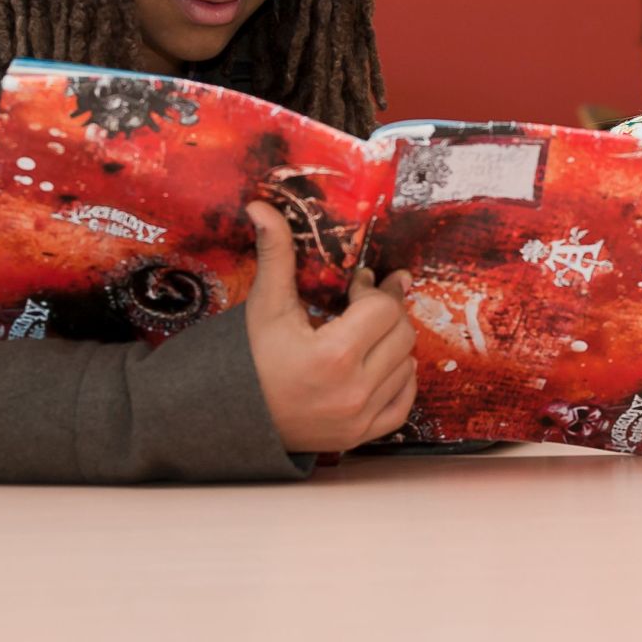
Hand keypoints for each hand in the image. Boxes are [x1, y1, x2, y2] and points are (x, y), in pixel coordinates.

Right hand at [244, 200, 417, 452]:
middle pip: (402, 333)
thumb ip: (275, 255)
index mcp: (333, 356)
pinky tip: (378, 364)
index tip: (358, 285)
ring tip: (367, 333)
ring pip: (407, 364)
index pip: (383, 309)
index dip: (373, 290)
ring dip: (393, 343)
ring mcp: (360, 418)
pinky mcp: (362, 435)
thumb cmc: (250, 357)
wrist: (234, 419)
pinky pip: (405, 401)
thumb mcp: (265, 306)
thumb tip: (261, 206)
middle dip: (387, 312)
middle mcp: (353, 391)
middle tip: (366, 303)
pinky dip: (398, 379)